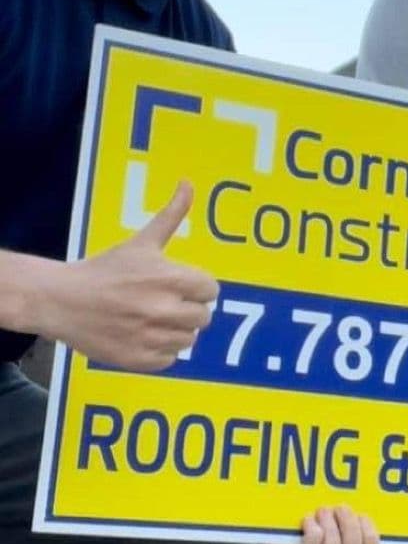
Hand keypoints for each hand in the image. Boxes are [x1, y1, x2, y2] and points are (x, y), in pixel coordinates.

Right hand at [35, 183, 218, 370]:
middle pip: (203, 317)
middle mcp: (164, 309)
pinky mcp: (139, 359)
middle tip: (161, 303)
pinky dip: (158, 350)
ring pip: (188, 340)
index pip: (211, 291)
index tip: (176, 286)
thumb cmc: (105, 270)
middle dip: (186, 309)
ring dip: (174, 331)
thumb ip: (171, 215)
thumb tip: (188, 184)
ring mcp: (151, 336)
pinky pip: (169, 359)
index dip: (195, 288)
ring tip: (150, 319)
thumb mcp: (141, 242)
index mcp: (170, 278)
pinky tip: (140, 335)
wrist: (61, 300)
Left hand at [271, 505, 381, 543]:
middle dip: (349, 527)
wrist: (277, 504)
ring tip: (321, 511)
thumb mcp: (339, 500)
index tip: (363, 516)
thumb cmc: (314, 497)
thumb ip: (356, 502)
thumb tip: (376, 496)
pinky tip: (307, 519)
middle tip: (338, 508)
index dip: (370, 538)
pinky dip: (311, 533)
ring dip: (330, 530)